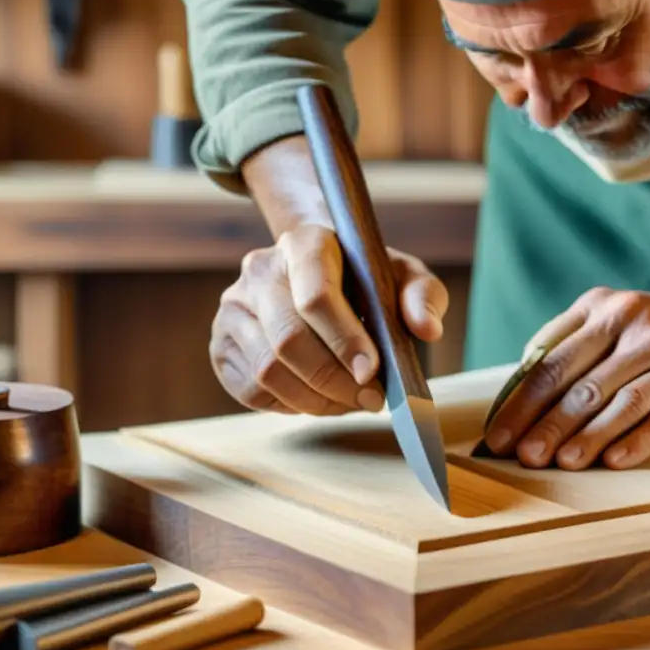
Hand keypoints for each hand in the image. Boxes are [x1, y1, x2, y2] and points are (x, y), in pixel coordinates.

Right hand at [210, 225, 447, 414]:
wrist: (320, 278)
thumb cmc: (366, 281)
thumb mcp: (403, 278)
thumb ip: (423, 296)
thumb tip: (427, 329)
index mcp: (304, 243)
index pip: (315, 295)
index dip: (345, 340)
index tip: (372, 372)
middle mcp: (259, 270)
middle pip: (289, 340)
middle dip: (335, 380)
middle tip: (371, 399)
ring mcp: (234, 308)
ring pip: (268, 370)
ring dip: (316, 399)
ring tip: (349, 401)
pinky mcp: (222, 345)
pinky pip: (250, 390)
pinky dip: (290, 406)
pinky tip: (319, 399)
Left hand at [481, 283, 649, 468]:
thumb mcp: (614, 318)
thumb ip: (567, 341)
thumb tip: (516, 386)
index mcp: (607, 312)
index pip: (553, 362)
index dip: (522, 402)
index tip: (499, 435)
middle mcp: (640, 330)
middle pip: (583, 385)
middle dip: (547, 425)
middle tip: (524, 457)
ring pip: (622, 402)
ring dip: (589, 436)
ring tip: (562, 463)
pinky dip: (637, 442)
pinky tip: (614, 462)